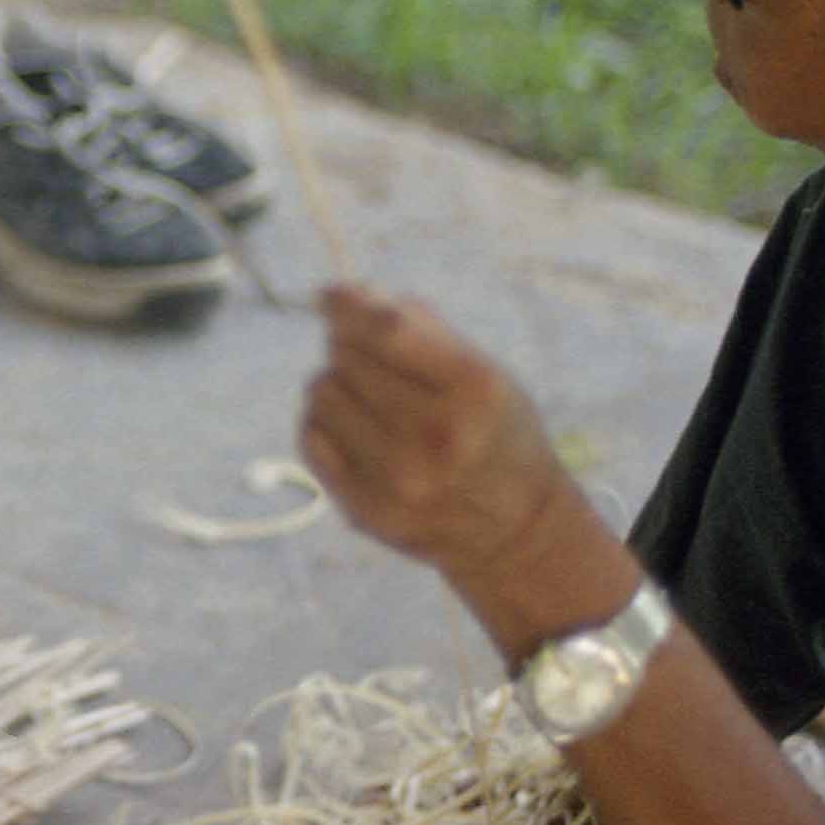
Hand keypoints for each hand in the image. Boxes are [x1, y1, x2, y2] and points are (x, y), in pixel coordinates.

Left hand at [298, 284, 596, 599]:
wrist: (514, 529)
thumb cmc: (492, 429)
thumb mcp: (481, 368)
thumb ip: (417, 324)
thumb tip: (339, 295)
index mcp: (475, 390)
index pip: (385, 329)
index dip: (348, 305)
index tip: (329, 296)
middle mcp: (438, 437)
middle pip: (347, 356)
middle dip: (353, 349)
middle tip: (378, 367)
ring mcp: (399, 479)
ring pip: (321, 391)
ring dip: (337, 385)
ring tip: (372, 403)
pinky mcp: (367, 510)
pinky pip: (311, 435)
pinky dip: (324, 423)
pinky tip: (357, 433)